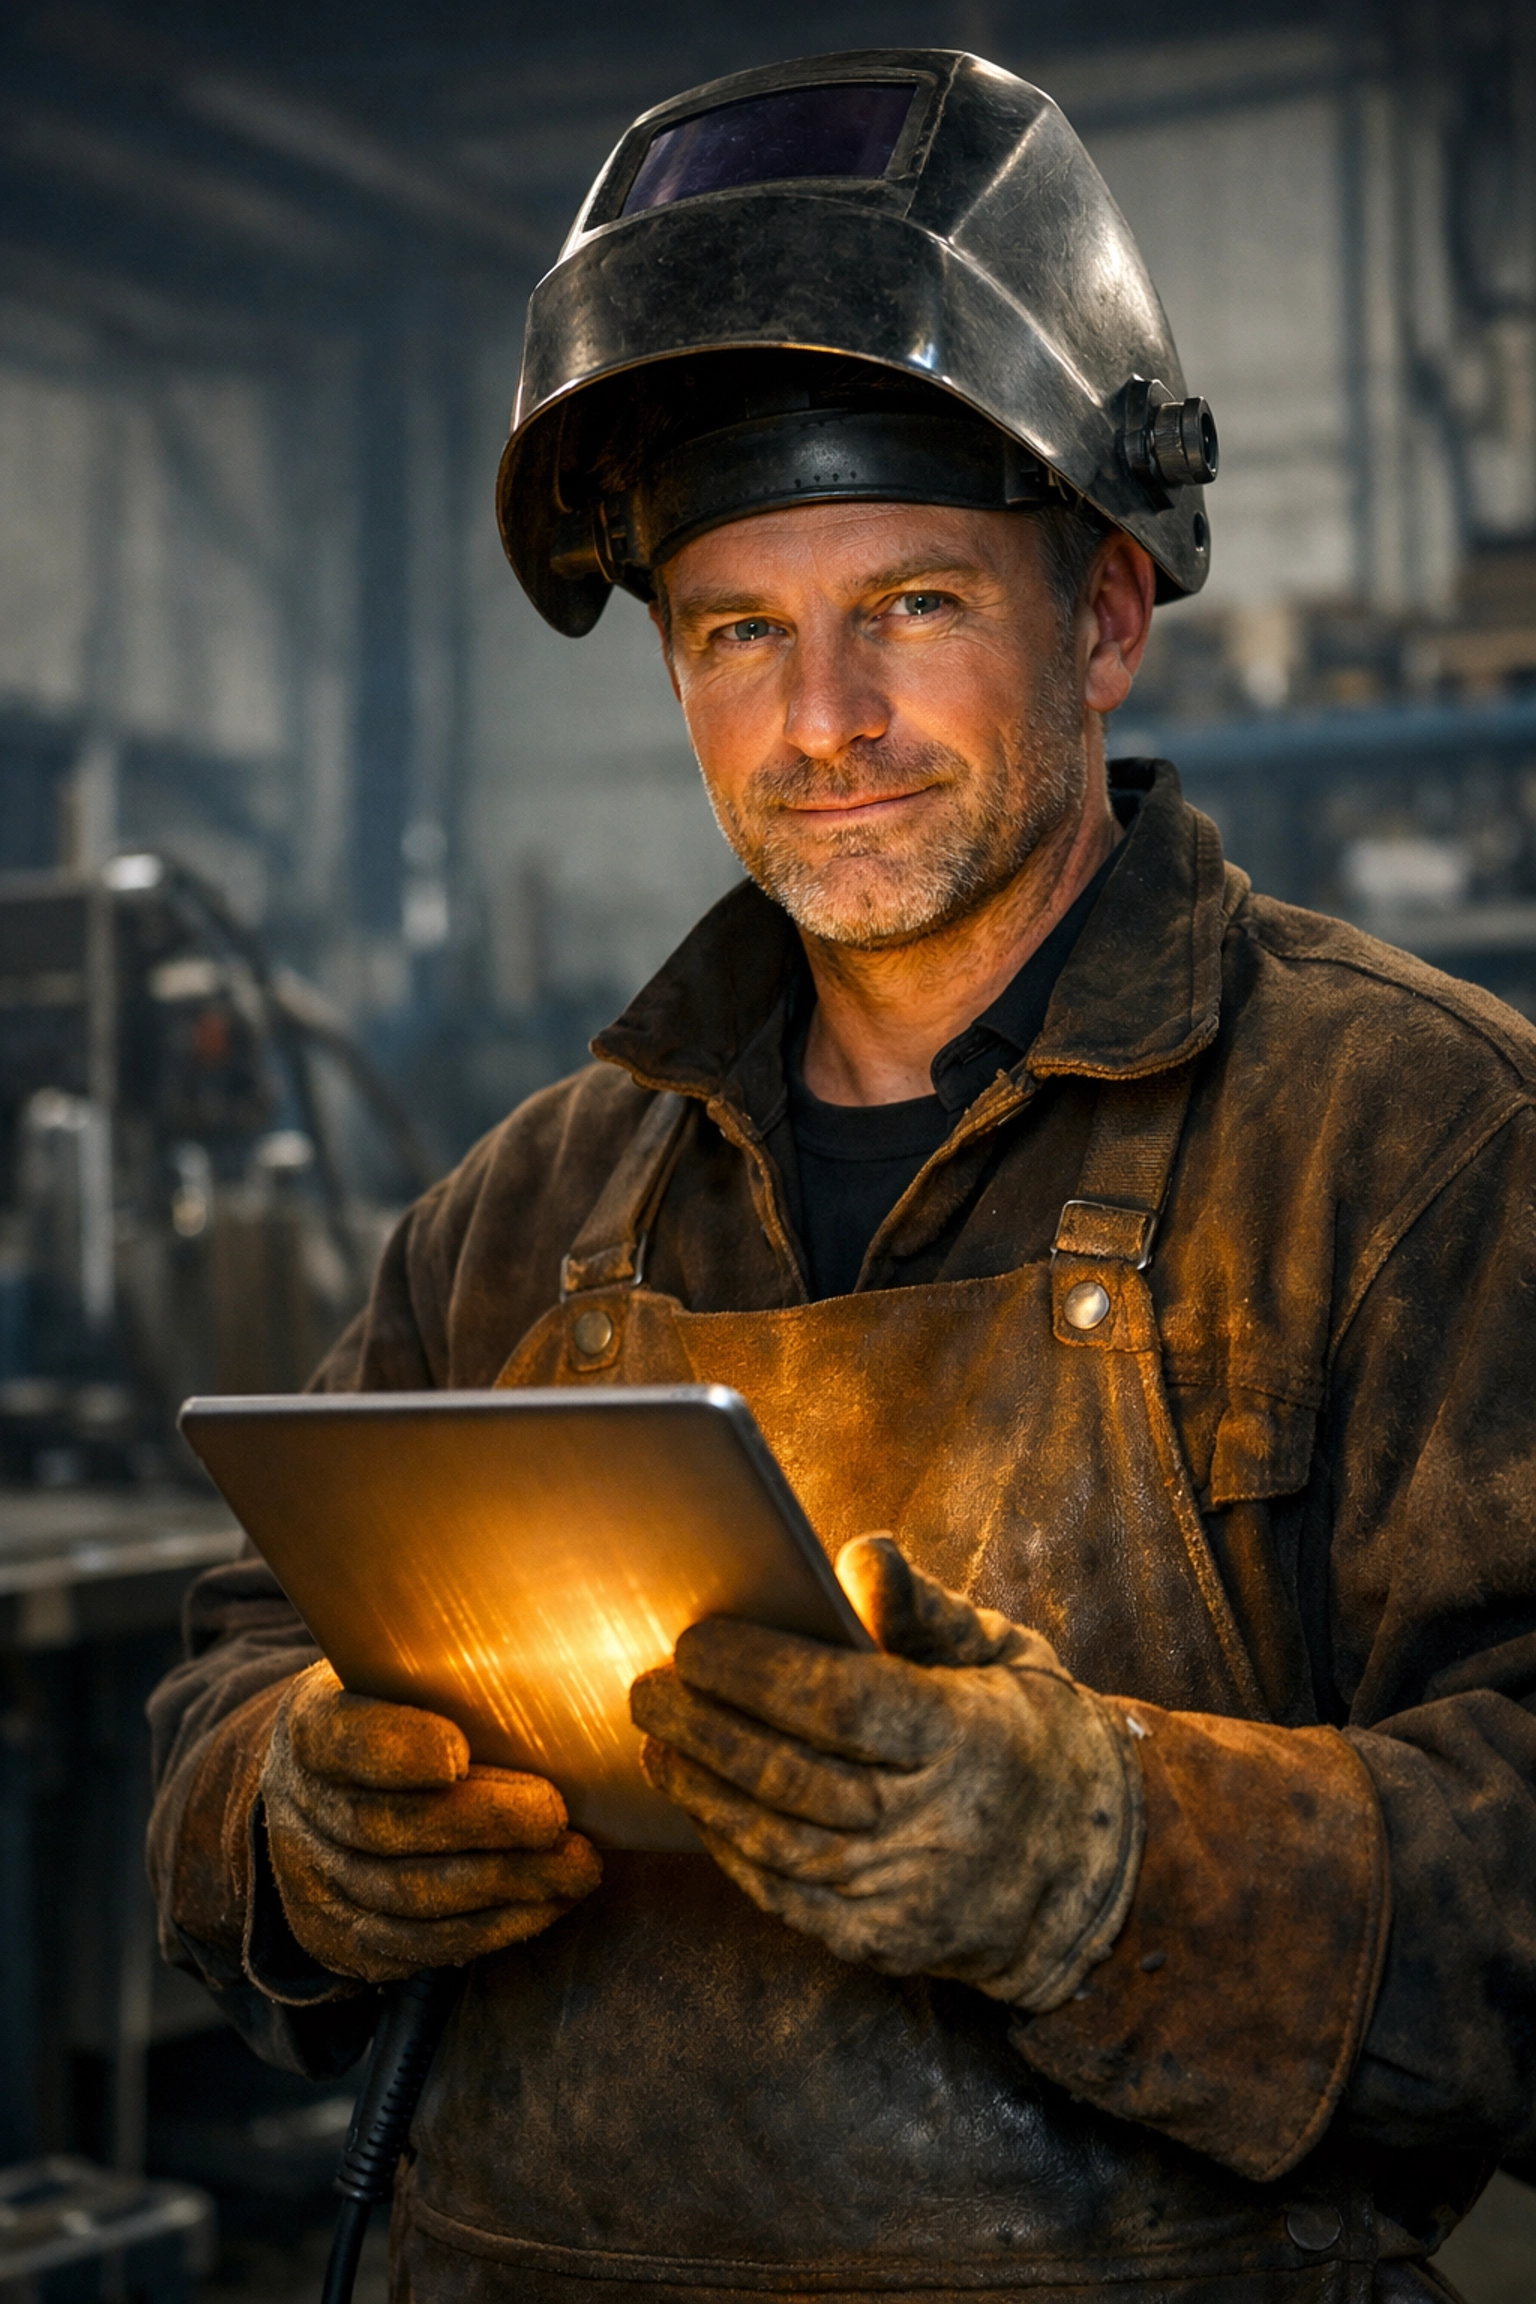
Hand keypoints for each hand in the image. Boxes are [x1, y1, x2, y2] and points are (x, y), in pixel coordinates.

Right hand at [261, 1662, 600, 1982]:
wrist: (325, 1790)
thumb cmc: (397, 1714)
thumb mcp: (402, 1674)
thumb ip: (455, 1675)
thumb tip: (552, 1673)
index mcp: (311, 1722)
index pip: (339, 1739)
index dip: (394, 1751)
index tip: (457, 1753)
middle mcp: (299, 1804)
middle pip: (383, 1827)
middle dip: (480, 1827)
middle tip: (553, 1818)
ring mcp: (313, 1880)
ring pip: (406, 1898)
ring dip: (502, 1886)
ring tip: (575, 1868)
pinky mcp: (341, 1939)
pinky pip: (418, 1945)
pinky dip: (491, 1928)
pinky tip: (547, 1903)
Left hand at [630, 1536, 1141, 2010]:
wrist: (1091, 1873)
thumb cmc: (1030, 1736)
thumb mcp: (1001, 1655)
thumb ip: (923, 1610)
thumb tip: (858, 1556)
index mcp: (971, 1740)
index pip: (845, 1702)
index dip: (760, 1671)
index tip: (696, 1641)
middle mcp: (937, 1826)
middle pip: (793, 1774)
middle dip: (705, 1726)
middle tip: (646, 1685)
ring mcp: (906, 1895)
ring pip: (777, 1840)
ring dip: (702, 1788)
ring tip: (657, 1738)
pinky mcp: (881, 1941)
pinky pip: (784, 1893)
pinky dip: (731, 1847)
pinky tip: (699, 1801)